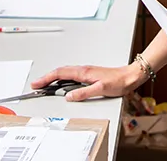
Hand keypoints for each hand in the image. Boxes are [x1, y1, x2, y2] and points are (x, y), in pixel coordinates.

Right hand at [30, 62, 146, 101]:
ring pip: (65, 73)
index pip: (60, 73)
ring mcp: (86, 72)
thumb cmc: (118, 81)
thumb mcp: (100, 89)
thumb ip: (83, 93)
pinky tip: (62, 85)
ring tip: (45, 85)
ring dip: (53, 78)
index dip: (46, 78)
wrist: (130, 76)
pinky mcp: (89, 75)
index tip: (37, 83)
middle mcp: (83, 70)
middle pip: (60, 72)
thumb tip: (68, 96)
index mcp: (83, 72)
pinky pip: (71, 75)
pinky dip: (62, 79)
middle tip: (36, 85)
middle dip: (46, 78)